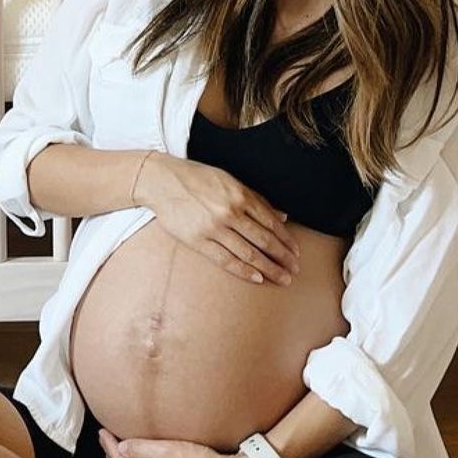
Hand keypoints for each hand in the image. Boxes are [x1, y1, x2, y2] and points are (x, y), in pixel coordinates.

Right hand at [137, 154, 298, 285]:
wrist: (160, 180)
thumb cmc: (196, 178)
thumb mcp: (229, 181)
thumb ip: (256, 199)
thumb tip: (282, 216)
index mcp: (240, 195)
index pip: (271, 223)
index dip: (286, 240)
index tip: (296, 252)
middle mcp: (230, 212)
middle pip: (264, 240)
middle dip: (283, 257)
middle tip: (295, 270)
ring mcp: (213, 228)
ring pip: (248, 253)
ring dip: (269, 268)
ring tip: (282, 278)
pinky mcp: (197, 240)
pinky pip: (225, 259)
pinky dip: (243, 270)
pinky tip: (257, 278)